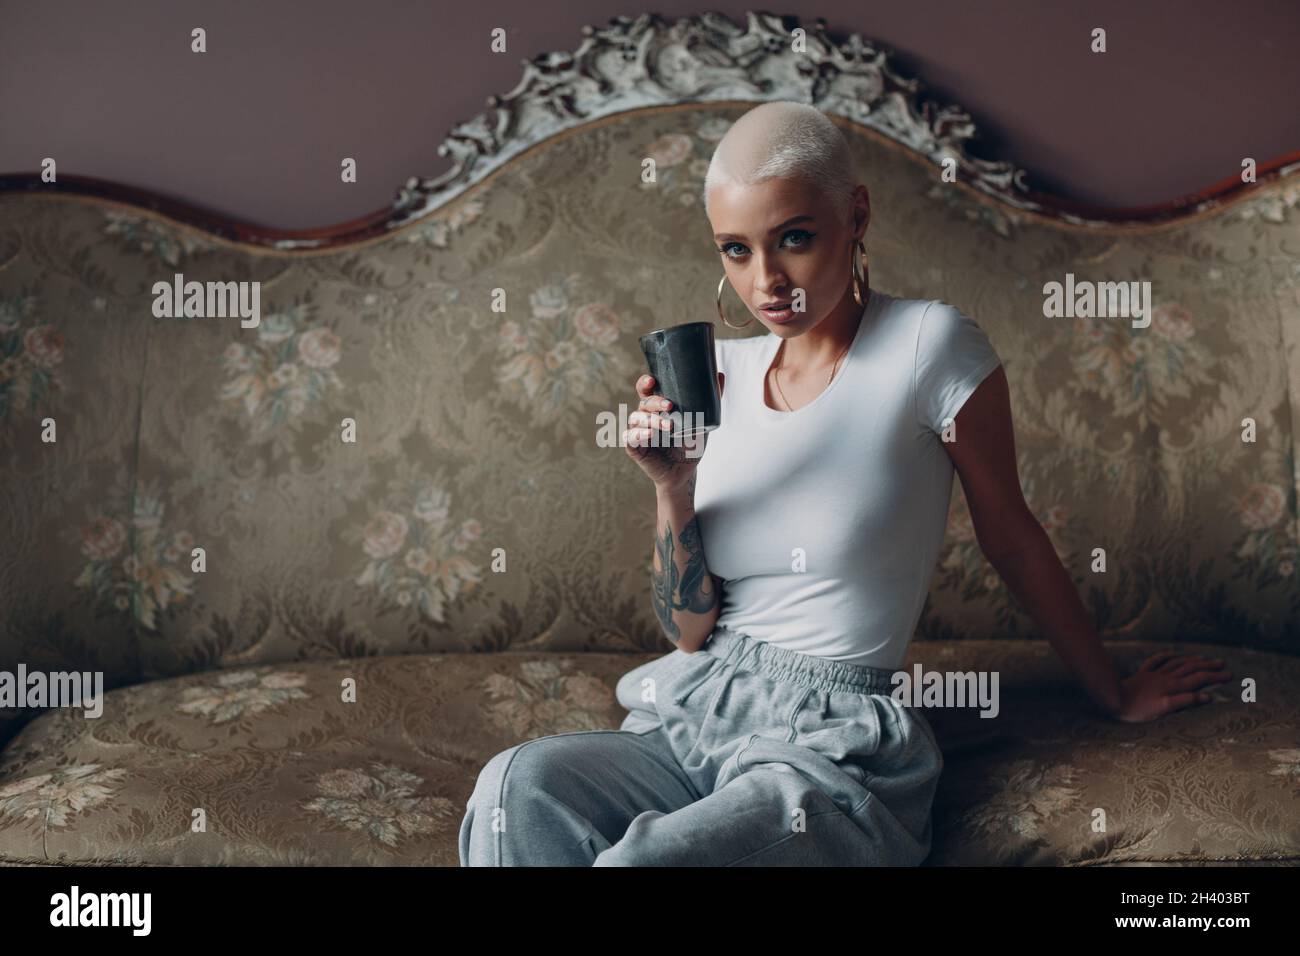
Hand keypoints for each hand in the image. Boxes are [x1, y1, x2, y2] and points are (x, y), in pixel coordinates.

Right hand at [623, 371, 723, 492]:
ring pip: (636, 418)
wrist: (685, 471)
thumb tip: (720, 375)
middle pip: (643, 402)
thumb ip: (710, 400)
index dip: (645, 383)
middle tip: (670, 405)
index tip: (652, 381)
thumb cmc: (690, 444)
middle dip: (654, 401)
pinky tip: (649, 434)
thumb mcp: (702, 421)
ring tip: (669, 426)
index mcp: (657, 408)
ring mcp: (638, 432)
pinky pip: (630, 437)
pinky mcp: (634, 448)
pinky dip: (638, 434)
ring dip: (651, 419)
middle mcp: (645, 417)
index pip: (646, 390)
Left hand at [1111, 651, 1232, 722]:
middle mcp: (1166, 678)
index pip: (1199, 680)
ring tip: (1204, 659)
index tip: (1230, 675)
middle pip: (1191, 668)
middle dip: (1208, 666)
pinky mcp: (1143, 674)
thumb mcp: (1164, 709)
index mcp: (1173, 687)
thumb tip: (1207, 697)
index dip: (1215, 677)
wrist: (1114, 699)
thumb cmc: (1139, 709)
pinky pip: (1157, 661)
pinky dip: (1168, 656)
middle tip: (1222, 664)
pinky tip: (1173, 654)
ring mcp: (1154, 674)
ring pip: (1177, 663)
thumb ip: (1186, 701)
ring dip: (1192, 660)